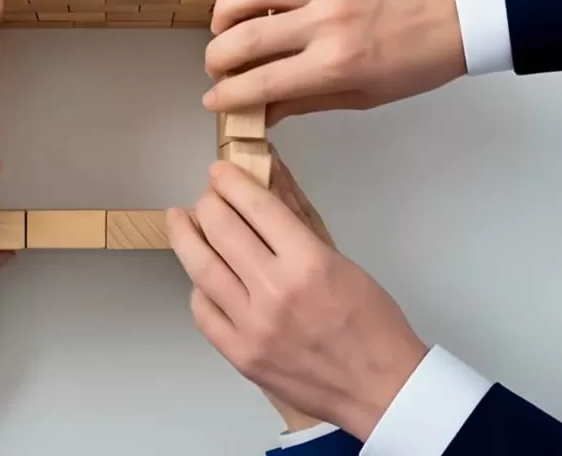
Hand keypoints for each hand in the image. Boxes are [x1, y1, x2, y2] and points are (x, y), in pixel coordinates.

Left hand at [166, 160, 428, 440]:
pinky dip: (198, 288)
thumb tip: (267, 188)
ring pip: (202, 269)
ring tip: (180, 221)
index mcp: (308, 263)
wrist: (381, 388)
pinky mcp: (241, 354)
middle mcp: (276, 291)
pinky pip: (204, 312)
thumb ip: (297, 226)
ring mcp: (254, 326)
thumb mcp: (340, 262)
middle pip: (222, 231)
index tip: (220, 172)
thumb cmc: (371, 325)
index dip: (231, 182)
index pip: (256, 206)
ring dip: (186, 237)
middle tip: (204, 196)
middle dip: (207, 204)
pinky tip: (200, 276)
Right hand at [203, 0, 463, 123]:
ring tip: (221, 25)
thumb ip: (307, 101)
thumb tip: (264, 112)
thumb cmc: (417, 60)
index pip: (261, 84)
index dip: (227, 96)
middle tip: (215, 66)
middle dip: (217, 58)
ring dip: (224, 11)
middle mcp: (325, 23)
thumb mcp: (363, 95)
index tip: (214, 101)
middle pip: (246, 40)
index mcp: (335, 65)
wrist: (459, 13)